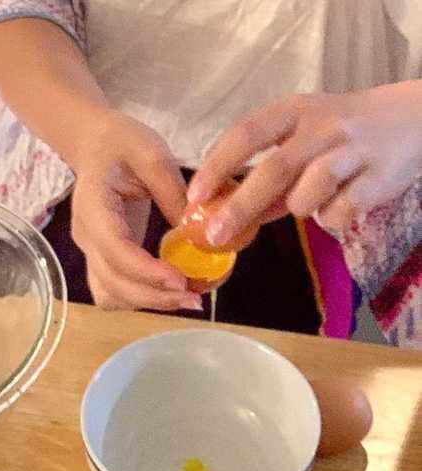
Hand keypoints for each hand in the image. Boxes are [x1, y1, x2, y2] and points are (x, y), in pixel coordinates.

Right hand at [71, 110, 201, 310]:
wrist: (94, 144)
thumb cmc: (121, 143)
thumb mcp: (152, 153)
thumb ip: (172, 191)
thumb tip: (196, 231)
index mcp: (94, 206)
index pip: (115, 248)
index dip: (146, 271)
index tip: (181, 281)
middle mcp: (86, 235)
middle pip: (112, 282)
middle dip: (153, 296)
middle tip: (195, 298)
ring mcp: (90, 250)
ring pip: (110, 294)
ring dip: (147, 302)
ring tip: (186, 297)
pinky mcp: (101, 257)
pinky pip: (113, 291)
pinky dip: (139, 299)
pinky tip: (168, 292)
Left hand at [188, 81, 421, 243]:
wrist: (411, 118)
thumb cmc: (337, 133)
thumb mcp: (299, 139)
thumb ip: (267, 175)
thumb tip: (228, 215)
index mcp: (292, 110)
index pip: (245, 134)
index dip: (216, 167)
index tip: (194, 197)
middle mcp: (322, 125)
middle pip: (273, 169)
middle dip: (240, 206)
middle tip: (215, 235)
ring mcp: (352, 149)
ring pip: (308, 194)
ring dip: (298, 207)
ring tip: (310, 200)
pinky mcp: (380, 177)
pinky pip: (340, 212)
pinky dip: (330, 217)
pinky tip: (341, 202)